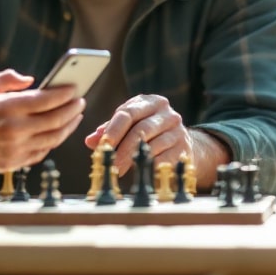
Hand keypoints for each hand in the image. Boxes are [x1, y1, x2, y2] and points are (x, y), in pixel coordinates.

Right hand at [0, 69, 83, 175]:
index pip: (48, 100)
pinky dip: (53, 141)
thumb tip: (31, 80)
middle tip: (80, 101)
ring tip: (74, 116)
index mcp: (8, 107)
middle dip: (73, 109)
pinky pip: (42, 152)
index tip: (74, 88)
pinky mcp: (13, 162)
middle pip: (56, 119)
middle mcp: (15, 129)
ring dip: (68, 126)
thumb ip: (7, 79)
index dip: (65, 93)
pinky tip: (57, 132)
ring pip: (54, 138)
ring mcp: (16, 149)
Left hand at [84, 95, 224, 184]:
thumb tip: (91, 140)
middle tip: (111, 164)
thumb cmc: (148, 133)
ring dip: (133, 159)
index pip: (128, 113)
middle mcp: (166, 113)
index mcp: (150, 102)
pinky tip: (139, 172)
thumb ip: (110, 132)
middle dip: (122, 148)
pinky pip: (164, 159)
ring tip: (119, 169)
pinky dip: (149, 166)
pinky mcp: (184, 148)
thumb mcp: (129, 127)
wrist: (182, 144)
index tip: (101, 145)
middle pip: (140, 129)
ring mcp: (178, 130)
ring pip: (152, 145)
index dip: (113, 130)